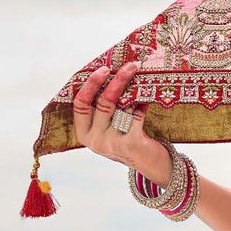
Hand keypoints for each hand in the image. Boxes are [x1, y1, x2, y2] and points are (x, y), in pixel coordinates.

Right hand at [71, 63, 173, 183]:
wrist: (150, 164)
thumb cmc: (128, 140)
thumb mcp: (109, 127)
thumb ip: (104, 109)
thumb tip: (109, 74)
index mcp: (85, 134)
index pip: (80, 105)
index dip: (90, 85)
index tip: (103, 69)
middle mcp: (95, 140)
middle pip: (103, 103)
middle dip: (117, 81)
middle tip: (129, 66)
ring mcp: (112, 144)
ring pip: (121, 108)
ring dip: (133, 91)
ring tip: (141, 78)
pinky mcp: (130, 144)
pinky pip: (136, 115)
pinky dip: (142, 104)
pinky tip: (148, 97)